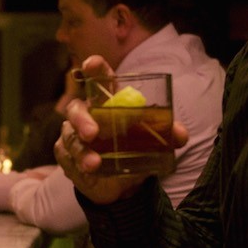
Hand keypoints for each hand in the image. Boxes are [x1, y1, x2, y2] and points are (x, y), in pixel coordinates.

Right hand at [55, 55, 186, 204]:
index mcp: (107, 103)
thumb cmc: (133, 150)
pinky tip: (86, 171)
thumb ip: (166, 135)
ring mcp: (73, 136)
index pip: (99, 80)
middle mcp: (86, 115)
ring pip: (70, 138)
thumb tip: (180, 134)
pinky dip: (76, 164)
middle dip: (82, 120)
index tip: (92, 64)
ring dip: (82, 151)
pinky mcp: (67, 156)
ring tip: (94, 164)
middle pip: (76, 109)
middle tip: (92, 133)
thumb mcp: (152, 142)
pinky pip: (66, 157)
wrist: (120, 183)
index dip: (94, 69)